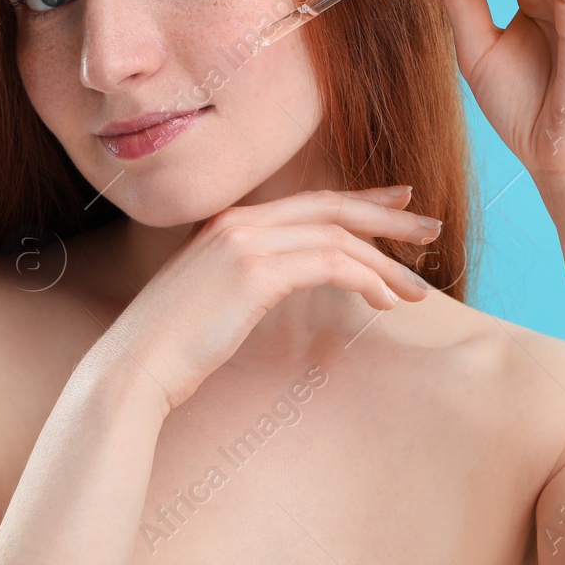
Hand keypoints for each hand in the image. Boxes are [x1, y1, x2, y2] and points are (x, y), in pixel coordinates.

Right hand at [102, 187, 438, 410]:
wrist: (135, 367)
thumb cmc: (174, 347)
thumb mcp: (215, 298)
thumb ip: (249, 277)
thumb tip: (292, 280)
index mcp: (229, 222)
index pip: (310, 200)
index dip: (360, 198)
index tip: (399, 199)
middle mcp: (238, 221)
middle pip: (332, 207)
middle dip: (387, 216)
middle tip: (429, 227)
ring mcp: (245, 241)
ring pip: (337, 236)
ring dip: (384, 262)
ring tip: (416, 288)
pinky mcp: (254, 271)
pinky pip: (329, 263)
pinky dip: (365, 278)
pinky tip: (383, 301)